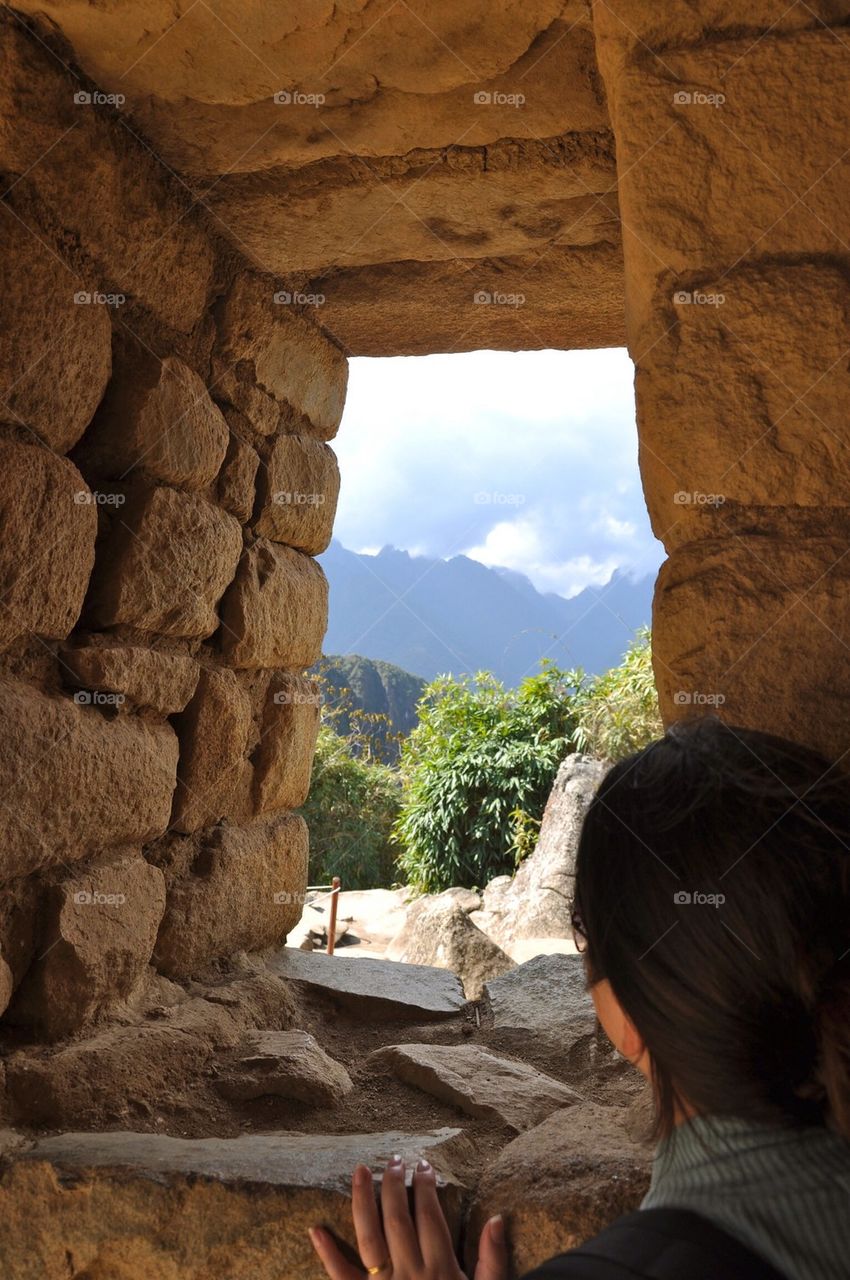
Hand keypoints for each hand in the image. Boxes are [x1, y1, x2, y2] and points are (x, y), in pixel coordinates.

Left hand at [309, 1155, 507, 1279]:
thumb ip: (493, 1261)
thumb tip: (497, 1218)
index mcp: (441, 1271)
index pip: (430, 1217)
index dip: (426, 1187)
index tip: (424, 1166)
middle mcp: (410, 1275)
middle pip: (398, 1219)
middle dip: (396, 1184)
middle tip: (395, 1159)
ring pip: (369, 1236)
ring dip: (363, 1201)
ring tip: (360, 1170)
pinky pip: (343, 1278)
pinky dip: (328, 1254)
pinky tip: (316, 1230)